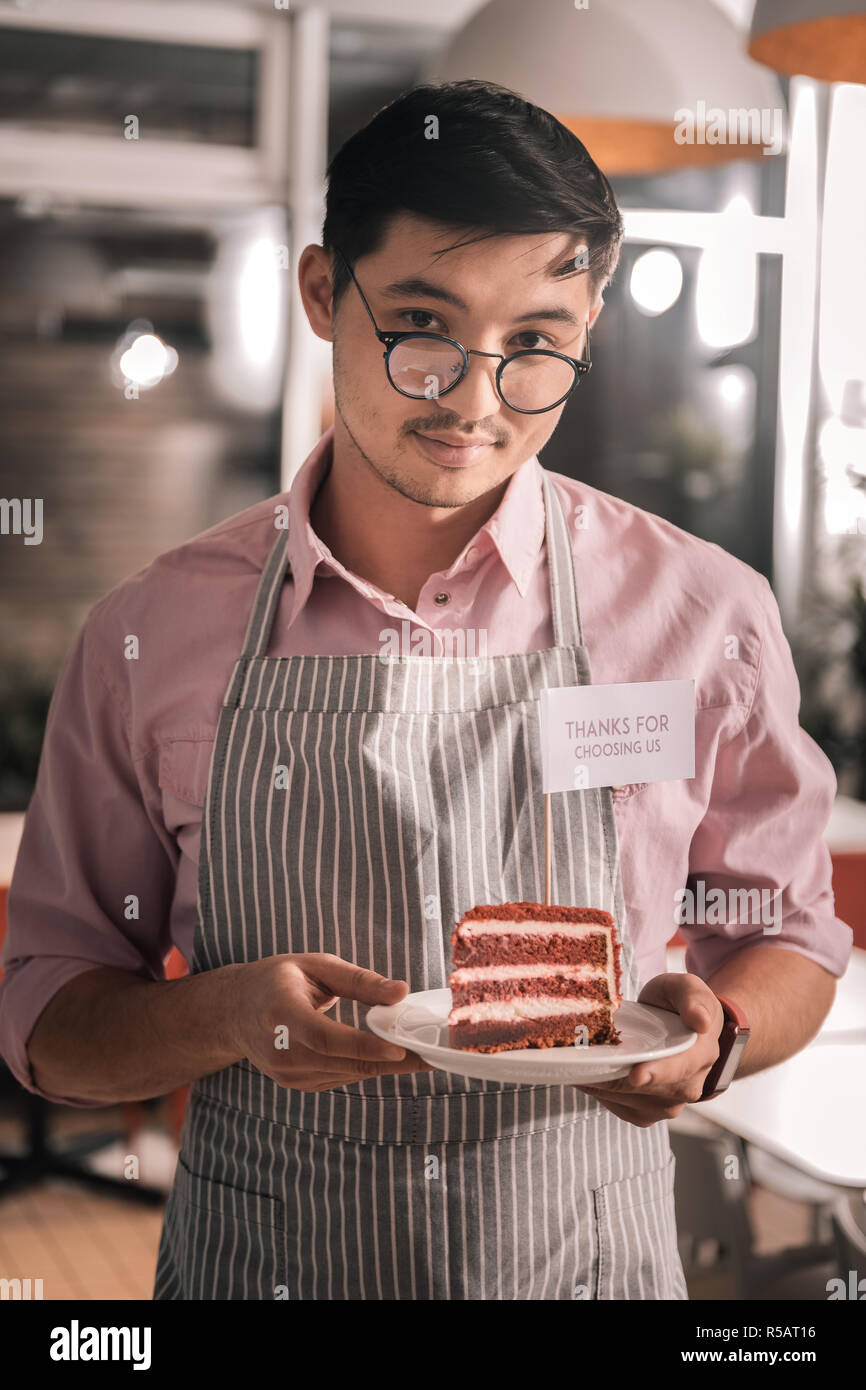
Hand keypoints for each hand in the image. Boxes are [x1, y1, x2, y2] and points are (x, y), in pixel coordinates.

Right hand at [229, 953, 434, 1091]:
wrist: (233, 1012)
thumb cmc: (277, 980)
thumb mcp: (315, 965)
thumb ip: (359, 980)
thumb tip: (401, 993)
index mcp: (281, 1013)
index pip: (327, 1037)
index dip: (366, 1047)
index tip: (402, 1049)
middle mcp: (281, 1052)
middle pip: (346, 1062)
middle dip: (394, 1059)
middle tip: (435, 1051)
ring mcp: (287, 1074)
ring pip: (349, 1074)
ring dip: (386, 1065)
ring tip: (423, 1051)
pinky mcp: (297, 1085)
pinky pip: (342, 1078)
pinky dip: (367, 1066)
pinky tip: (389, 1055)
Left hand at [575, 973, 724, 1126]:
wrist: (679, 1026)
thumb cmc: (680, 1004)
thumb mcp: (687, 988)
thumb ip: (693, 998)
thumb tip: (700, 1020)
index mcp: (700, 1055)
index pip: (677, 1069)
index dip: (656, 1073)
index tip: (636, 1075)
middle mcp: (686, 1087)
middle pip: (643, 1088)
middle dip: (611, 1075)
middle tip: (579, 1060)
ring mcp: (666, 1104)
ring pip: (624, 1098)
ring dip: (599, 1082)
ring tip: (579, 1060)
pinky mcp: (645, 1113)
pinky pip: (615, 1105)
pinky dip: (597, 1089)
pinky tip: (587, 1070)